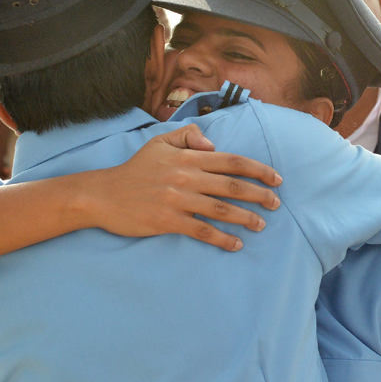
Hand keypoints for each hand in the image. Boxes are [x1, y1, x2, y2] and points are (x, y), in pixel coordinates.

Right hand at [89, 124, 282, 251]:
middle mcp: (186, 177)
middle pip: (232, 185)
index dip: (258, 169)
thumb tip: (213, 144)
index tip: (276, 178)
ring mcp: (178, 200)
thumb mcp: (159, 143)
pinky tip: (236, 245)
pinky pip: (202, 230)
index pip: (231, 161)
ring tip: (261, 225)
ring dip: (246, 218)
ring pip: (221, 209)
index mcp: (187, 157)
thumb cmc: (135, 169)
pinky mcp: (169, 221)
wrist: (104, 195)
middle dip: (259, 195)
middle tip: (276, 204)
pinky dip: (222, 239)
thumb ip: (188, 136)